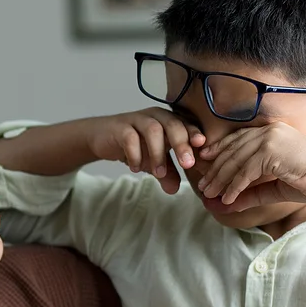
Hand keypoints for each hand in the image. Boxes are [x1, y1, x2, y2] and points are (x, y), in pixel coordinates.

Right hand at [86, 109, 204, 194]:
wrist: (102, 137)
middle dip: (182, 144)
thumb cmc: (134, 145)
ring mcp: (137, 120)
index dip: (195, 134)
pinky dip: (135, 154)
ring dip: (158, 153)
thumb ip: (166, 173)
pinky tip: (136, 168)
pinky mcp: (120, 127)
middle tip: (187, 164)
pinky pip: (130, 138)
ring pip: (153, 130)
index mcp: (169, 121)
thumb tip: (175, 190)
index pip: (186, 125)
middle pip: (173, 124)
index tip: (203, 147)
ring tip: (158, 173)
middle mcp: (155, 116)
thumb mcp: (153, 161)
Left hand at [196, 123, 305, 208]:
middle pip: (233, 149)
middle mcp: (269, 131)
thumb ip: (252, 192)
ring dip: (220, 179)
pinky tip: (228, 199)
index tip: (205, 164)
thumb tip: (227, 204)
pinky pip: (245, 171)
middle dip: (215, 169)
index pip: (238, 139)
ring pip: (235, 161)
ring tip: (209, 194)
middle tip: (203, 186)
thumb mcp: (275, 188)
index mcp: (272, 132)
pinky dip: (234, 186)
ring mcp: (270, 138)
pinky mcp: (271, 151)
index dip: (219, 151)